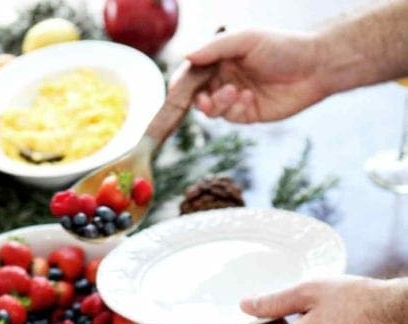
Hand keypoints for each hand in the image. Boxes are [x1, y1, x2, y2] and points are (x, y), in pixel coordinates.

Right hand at [186, 29, 326, 122]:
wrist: (314, 67)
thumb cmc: (282, 46)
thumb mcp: (246, 39)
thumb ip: (216, 48)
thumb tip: (186, 56)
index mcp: (221, 58)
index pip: (193, 72)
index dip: (181, 83)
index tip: (175, 92)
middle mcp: (225, 77)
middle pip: (198, 95)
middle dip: (198, 99)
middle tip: (204, 100)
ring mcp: (235, 97)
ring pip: (212, 109)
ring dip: (219, 104)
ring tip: (235, 93)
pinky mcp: (248, 113)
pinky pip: (231, 117)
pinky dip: (236, 109)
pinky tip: (250, 98)